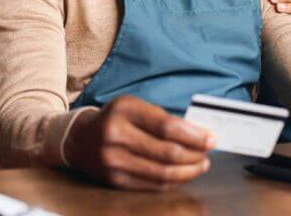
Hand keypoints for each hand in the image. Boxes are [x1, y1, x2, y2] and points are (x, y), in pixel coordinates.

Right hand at [64, 95, 214, 190]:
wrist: (79, 139)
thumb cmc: (115, 119)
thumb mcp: (134, 106)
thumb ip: (162, 118)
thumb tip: (198, 134)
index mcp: (124, 110)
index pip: (167, 126)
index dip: (194, 135)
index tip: (211, 139)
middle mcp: (116, 135)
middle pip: (167, 152)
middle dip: (195, 154)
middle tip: (207, 153)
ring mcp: (114, 161)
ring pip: (162, 173)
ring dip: (188, 171)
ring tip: (200, 164)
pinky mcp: (115, 180)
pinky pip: (152, 185)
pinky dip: (173, 181)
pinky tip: (183, 174)